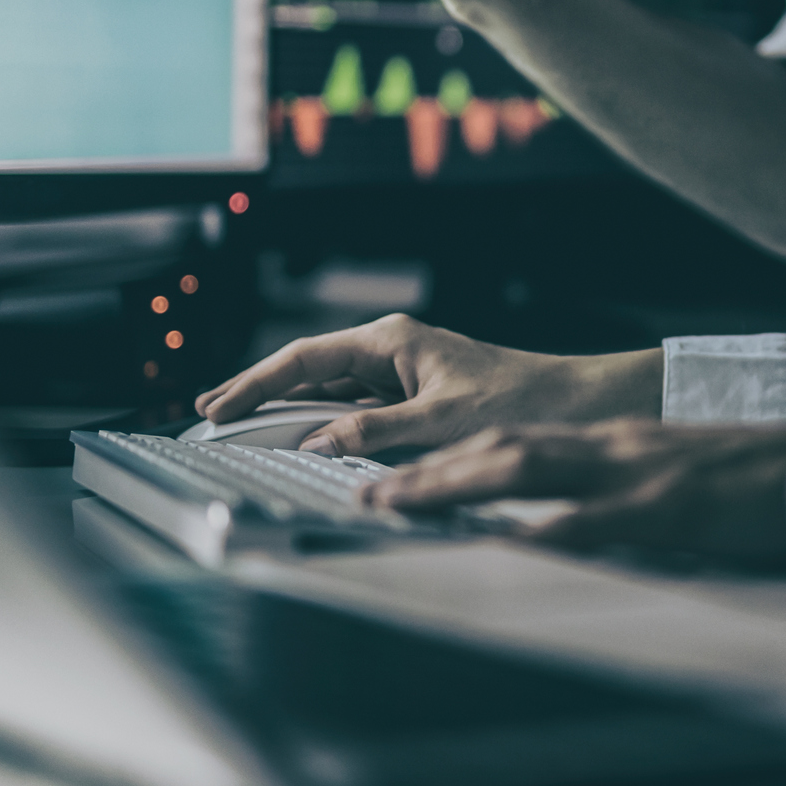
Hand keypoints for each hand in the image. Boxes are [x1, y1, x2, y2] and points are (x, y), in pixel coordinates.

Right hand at [195, 313, 661, 457]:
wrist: (576, 403)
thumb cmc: (520, 402)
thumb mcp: (442, 423)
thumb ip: (375, 433)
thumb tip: (319, 444)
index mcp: (392, 340)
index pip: (304, 358)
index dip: (254, 384)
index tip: (216, 409)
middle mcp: (393, 348)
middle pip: (308, 368)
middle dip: (258, 389)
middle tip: (209, 411)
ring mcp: (404, 370)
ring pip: (330, 387)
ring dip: (288, 406)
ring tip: (240, 422)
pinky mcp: (418, 393)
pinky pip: (356, 405)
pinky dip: (324, 420)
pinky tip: (304, 436)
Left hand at [364, 419, 785, 566]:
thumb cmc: (762, 482)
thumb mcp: (682, 477)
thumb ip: (628, 491)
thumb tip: (573, 524)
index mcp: (619, 444)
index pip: (520, 443)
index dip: (454, 461)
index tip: (401, 481)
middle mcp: (615, 448)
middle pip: (503, 448)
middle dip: (432, 472)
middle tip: (370, 496)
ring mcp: (637, 474)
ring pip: (526, 469)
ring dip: (454, 486)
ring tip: (397, 505)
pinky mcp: (666, 508)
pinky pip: (589, 521)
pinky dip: (535, 534)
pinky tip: (495, 546)